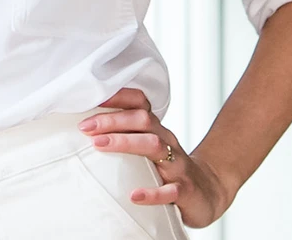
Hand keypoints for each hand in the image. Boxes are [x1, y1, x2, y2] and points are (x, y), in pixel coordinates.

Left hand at [79, 89, 238, 228]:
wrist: (207, 193)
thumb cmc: (168, 167)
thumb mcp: (149, 147)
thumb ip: (126, 135)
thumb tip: (84, 127)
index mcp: (157, 129)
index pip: (140, 103)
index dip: (118, 96)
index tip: (92, 96)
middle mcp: (168, 141)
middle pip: (143, 120)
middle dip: (112, 120)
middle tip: (85, 126)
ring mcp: (178, 165)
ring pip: (154, 145)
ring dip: (125, 143)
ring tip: (99, 145)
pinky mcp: (186, 191)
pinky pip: (170, 190)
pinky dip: (151, 193)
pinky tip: (134, 195)